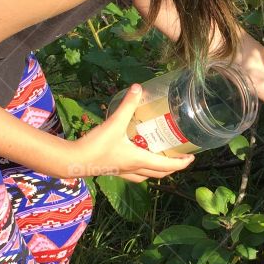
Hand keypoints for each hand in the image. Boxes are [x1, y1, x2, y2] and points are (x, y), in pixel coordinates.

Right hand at [64, 85, 194, 180]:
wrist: (72, 161)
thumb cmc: (96, 145)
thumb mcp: (114, 123)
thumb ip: (127, 105)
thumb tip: (138, 87)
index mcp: (140, 160)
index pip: (168, 166)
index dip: (182, 163)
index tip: (191, 157)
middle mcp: (135, 169)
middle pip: (160, 174)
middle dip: (172, 167)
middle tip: (180, 156)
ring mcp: (123, 173)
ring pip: (147, 176)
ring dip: (157, 170)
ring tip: (162, 158)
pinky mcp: (114, 171)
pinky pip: (134, 174)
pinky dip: (142, 170)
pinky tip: (137, 159)